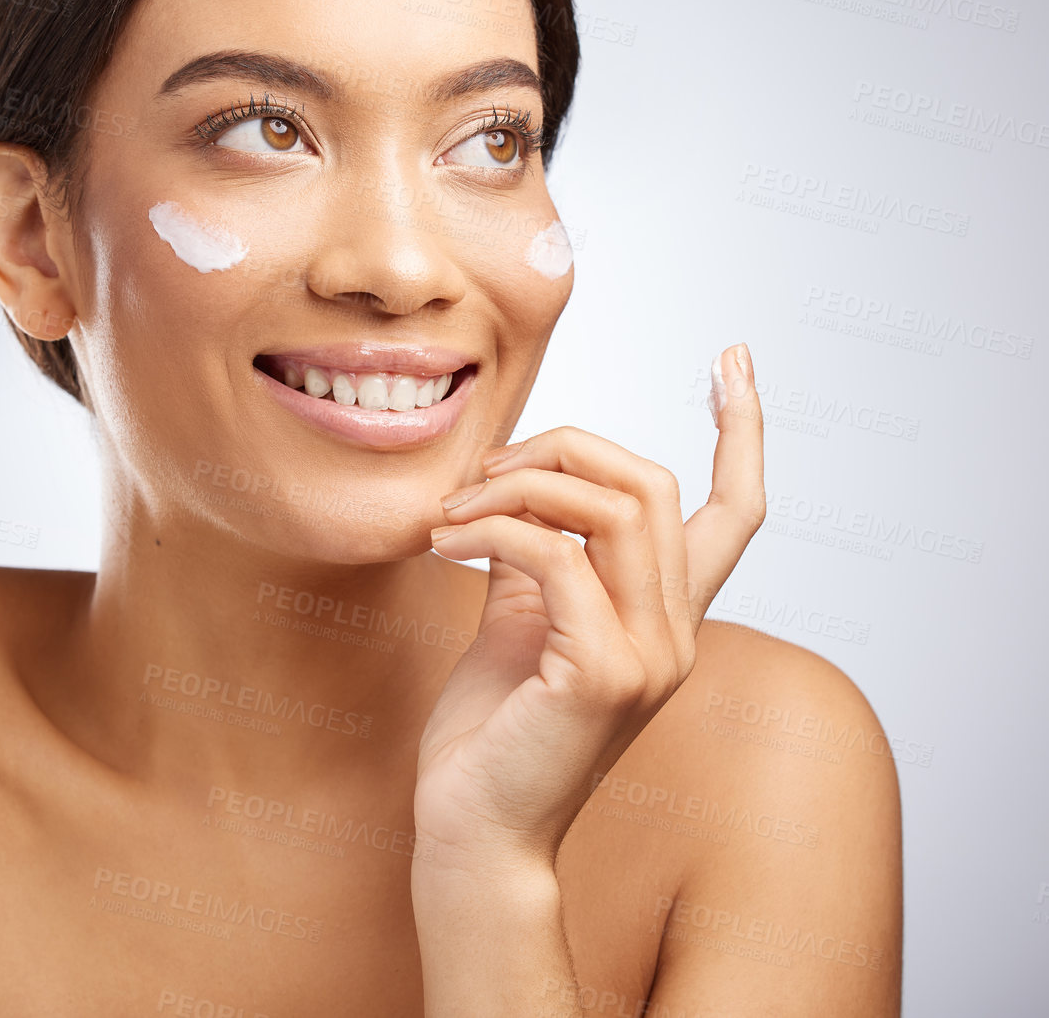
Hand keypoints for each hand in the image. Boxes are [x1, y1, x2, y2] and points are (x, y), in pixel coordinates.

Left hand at [413, 343, 764, 874]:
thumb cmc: (490, 732)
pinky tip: (444, 544)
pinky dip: (491, 530)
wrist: (471, 830)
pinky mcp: (604, 676)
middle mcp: (677, 634)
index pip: (736, 511)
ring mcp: (651, 657)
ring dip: (515, 487)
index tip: (735, 358)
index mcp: (665, 617)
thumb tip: (520, 485)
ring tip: (450, 514)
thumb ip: (535, 551)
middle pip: (650, 484)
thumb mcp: (516, 618)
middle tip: (480, 474)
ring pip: (610, 507)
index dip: (743, 428)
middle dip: (560, 447)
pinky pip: (553, 554)